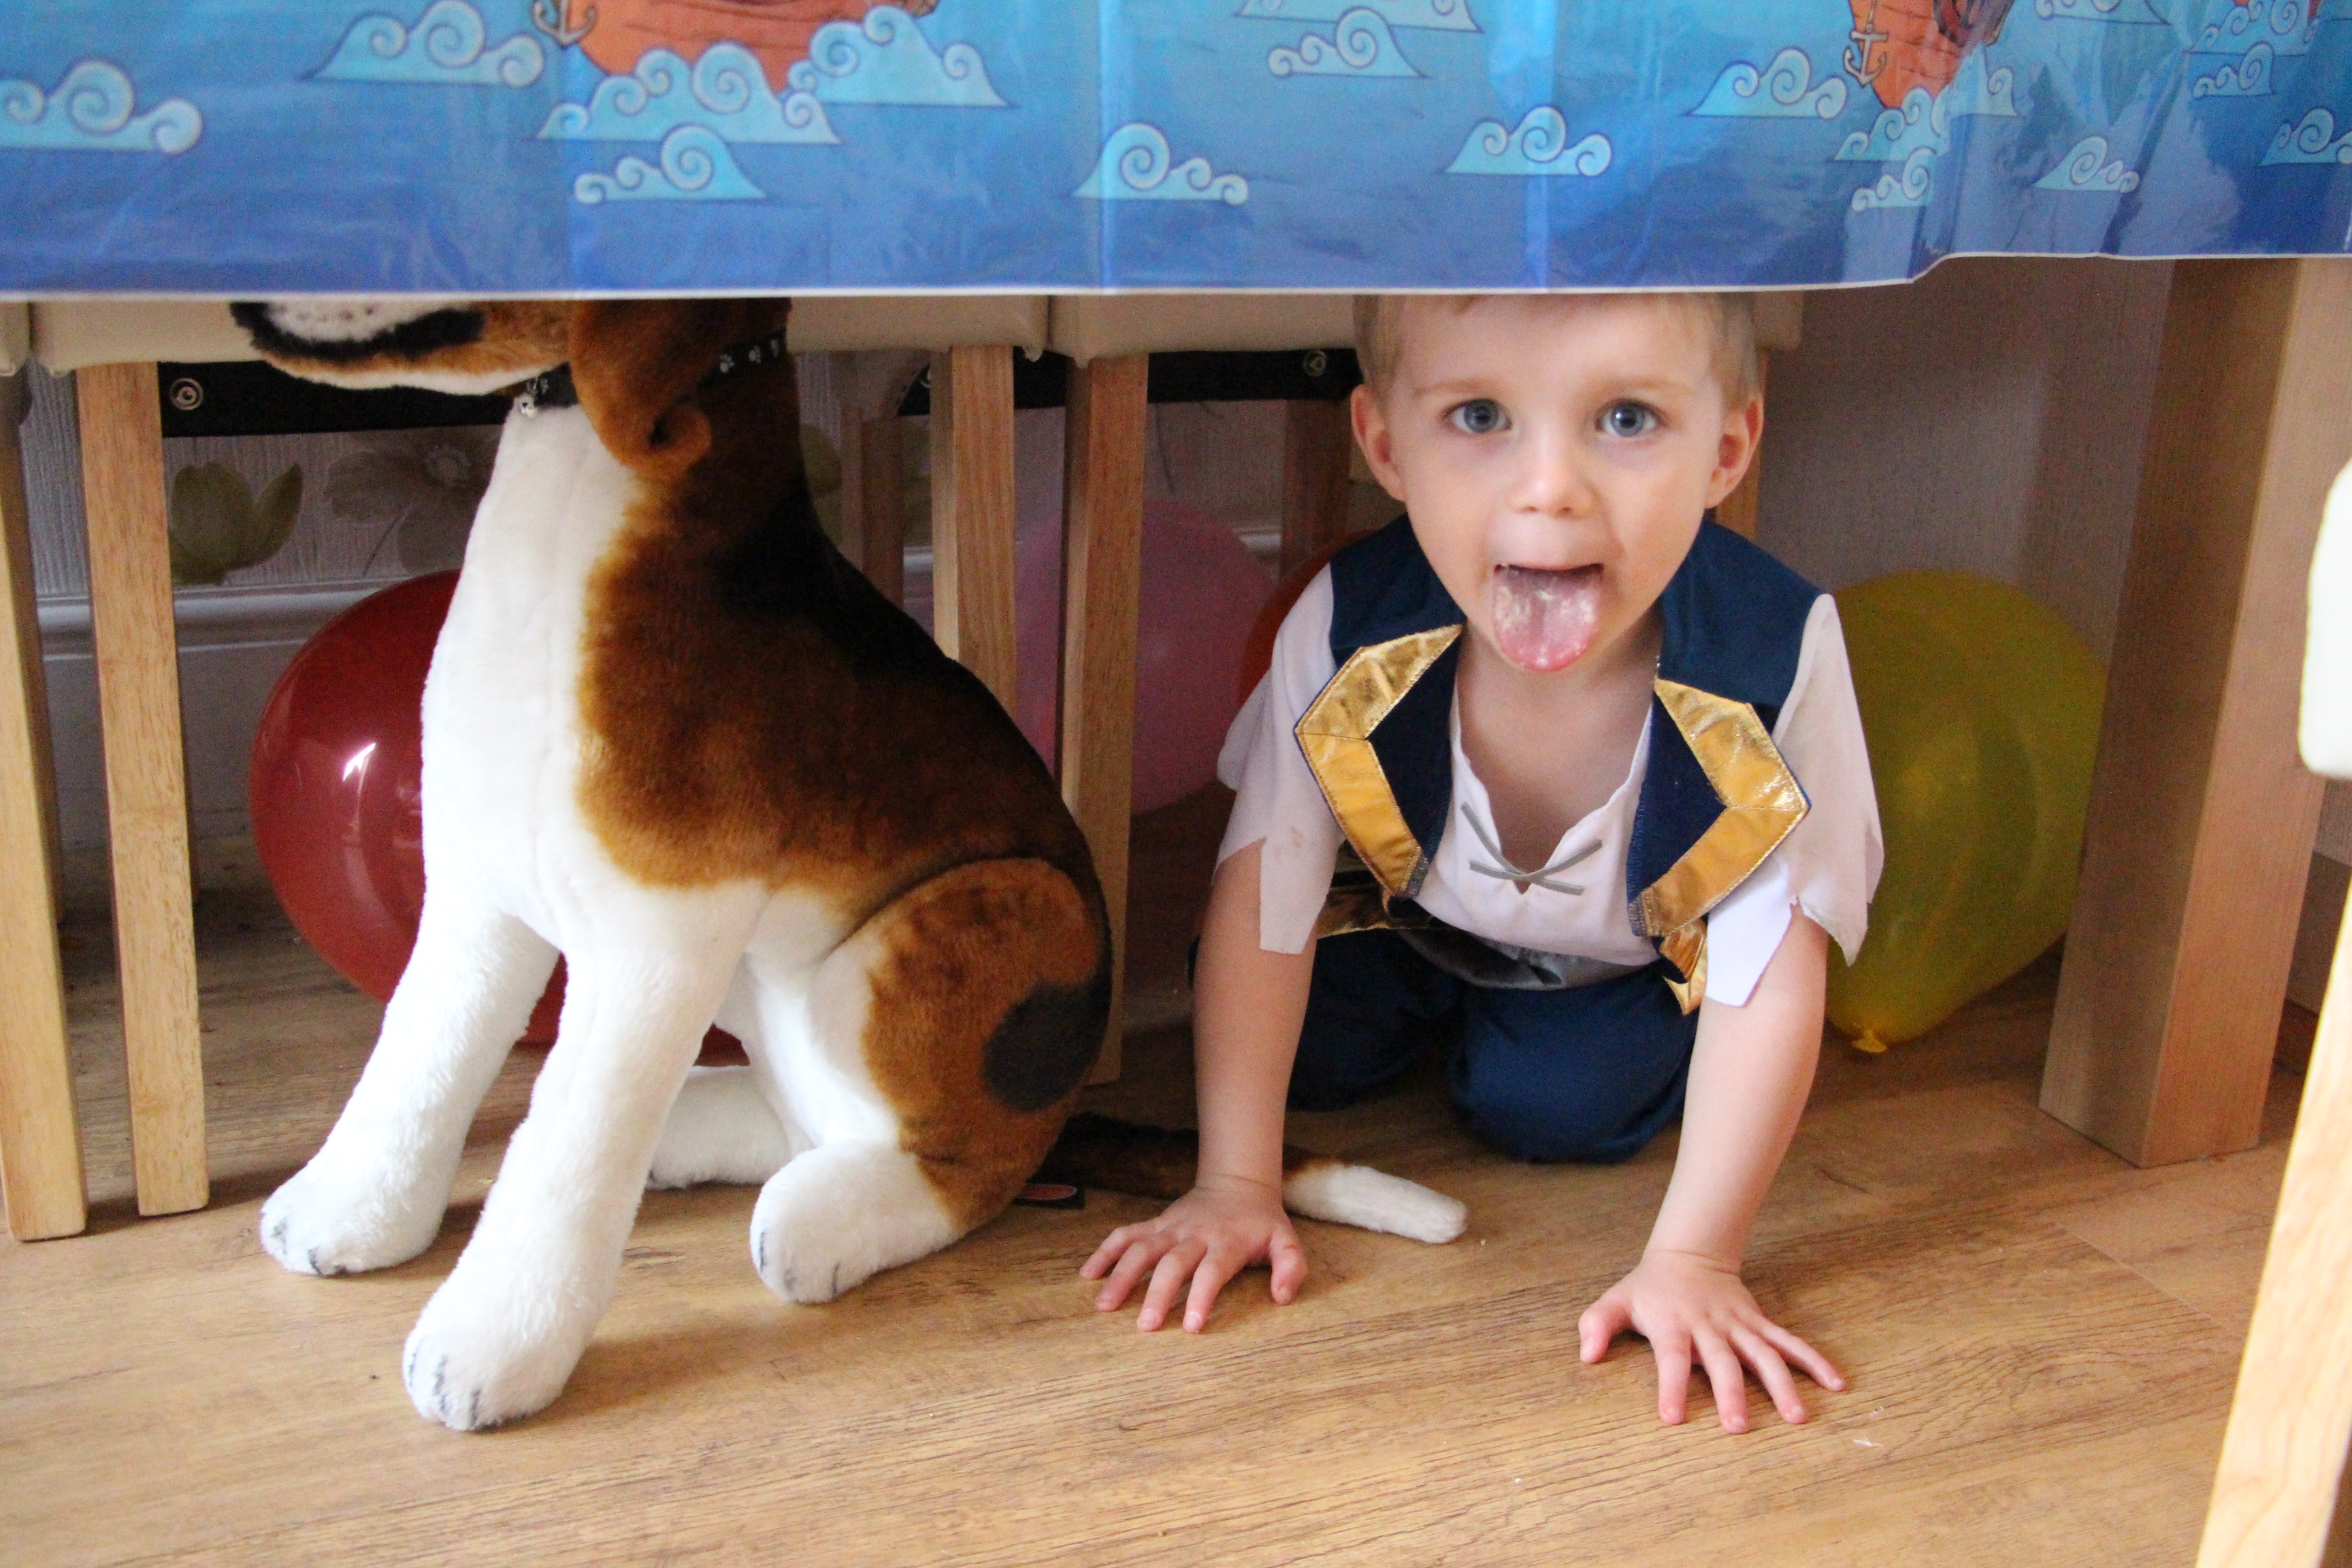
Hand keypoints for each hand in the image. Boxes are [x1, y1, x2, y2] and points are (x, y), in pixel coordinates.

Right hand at [1078, 1178, 1306, 1331]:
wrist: (1237, 1185)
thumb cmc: (1261, 1223)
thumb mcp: (1286, 1241)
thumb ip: (1291, 1268)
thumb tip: (1281, 1297)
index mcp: (1227, 1242)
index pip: (1213, 1271)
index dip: (1202, 1296)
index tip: (1192, 1326)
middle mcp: (1195, 1235)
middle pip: (1172, 1263)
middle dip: (1158, 1294)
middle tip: (1145, 1326)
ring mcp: (1171, 1228)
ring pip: (1141, 1249)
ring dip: (1122, 1275)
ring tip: (1104, 1306)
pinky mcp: (1156, 1224)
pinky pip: (1126, 1235)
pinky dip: (1105, 1252)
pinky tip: (1088, 1275)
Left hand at [1577, 1248, 1844, 1431]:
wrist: (1688, 1255)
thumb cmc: (1648, 1289)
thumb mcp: (1616, 1301)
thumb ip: (1597, 1325)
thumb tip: (1585, 1355)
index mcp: (1673, 1325)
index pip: (1671, 1359)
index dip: (1671, 1386)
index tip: (1672, 1418)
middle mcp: (1709, 1328)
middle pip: (1722, 1362)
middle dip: (1731, 1394)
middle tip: (1738, 1427)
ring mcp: (1739, 1326)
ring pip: (1763, 1355)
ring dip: (1782, 1385)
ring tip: (1798, 1417)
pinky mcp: (1759, 1324)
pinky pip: (1789, 1342)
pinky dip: (1813, 1361)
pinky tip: (1836, 1384)